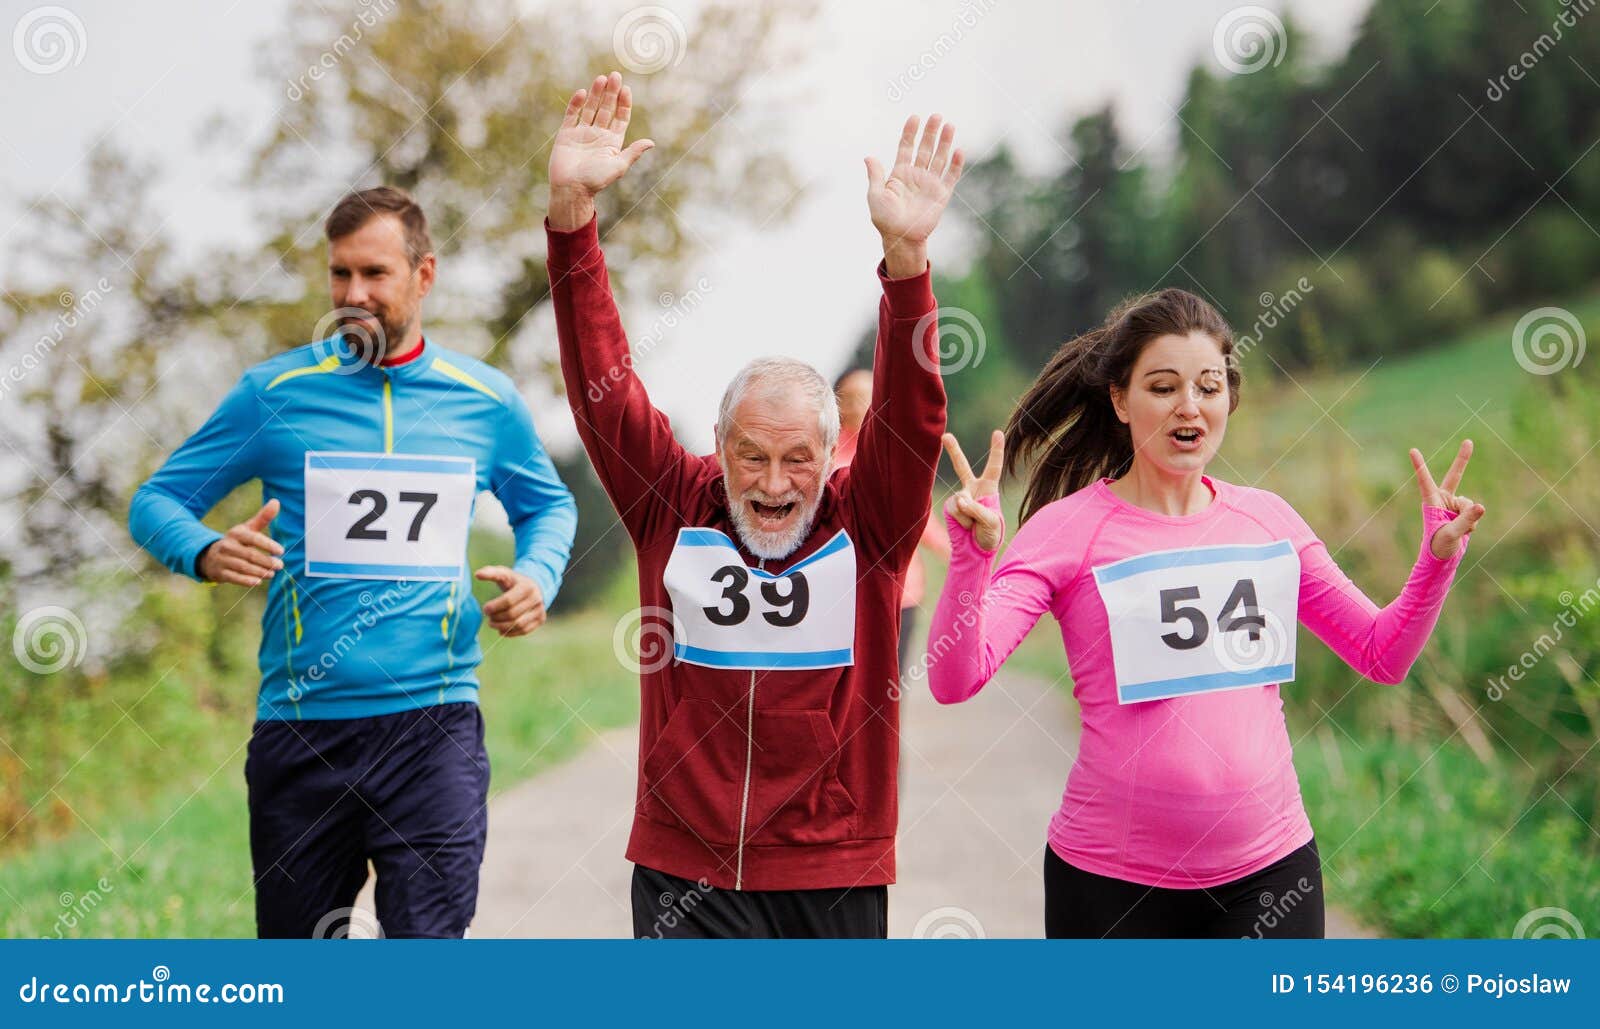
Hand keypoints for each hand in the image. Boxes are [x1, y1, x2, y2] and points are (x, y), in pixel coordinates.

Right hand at [199, 499, 283, 585]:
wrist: (210, 556)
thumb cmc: (237, 541)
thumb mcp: (248, 529)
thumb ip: (263, 518)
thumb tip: (276, 501)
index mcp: (236, 534)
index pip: (253, 538)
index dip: (267, 544)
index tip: (281, 551)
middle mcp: (228, 546)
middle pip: (249, 555)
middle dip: (266, 561)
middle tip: (280, 565)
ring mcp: (222, 560)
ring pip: (243, 567)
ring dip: (259, 571)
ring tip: (272, 574)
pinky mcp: (220, 573)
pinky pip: (234, 578)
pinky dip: (246, 580)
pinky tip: (258, 581)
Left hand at [476, 566, 547, 636]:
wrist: (533, 587)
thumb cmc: (514, 581)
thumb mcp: (504, 574)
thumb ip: (490, 573)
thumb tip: (477, 574)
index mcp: (527, 586)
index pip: (508, 601)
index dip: (494, 607)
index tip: (485, 609)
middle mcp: (536, 598)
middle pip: (512, 614)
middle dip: (497, 617)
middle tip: (489, 617)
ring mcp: (540, 610)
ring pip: (518, 625)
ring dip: (501, 627)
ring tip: (493, 623)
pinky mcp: (541, 619)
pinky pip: (524, 630)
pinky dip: (510, 633)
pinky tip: (501, 629)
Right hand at [548, 71, 654, 229]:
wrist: (571, 190)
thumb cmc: (596, 181)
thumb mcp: (618, 166)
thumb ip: (633, 152)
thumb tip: (651, 142)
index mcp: (612, 142)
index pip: (620, 118)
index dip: (624, 104)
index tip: (626, 89)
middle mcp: (597, 135)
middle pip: (606, 109)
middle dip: (611, 93)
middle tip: (615, 75)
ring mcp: (582, 133)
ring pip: (590, 109)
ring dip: (596, 94)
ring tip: (601, 78)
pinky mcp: (566, 134)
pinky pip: (572, 115)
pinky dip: (576, 104)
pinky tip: (583, 92)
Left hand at [867, 115, 964, 277]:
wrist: (901, 238)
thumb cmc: (885, 219)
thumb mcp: (875, 195)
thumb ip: (875, 175)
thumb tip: (868, 157)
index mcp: (900, 173)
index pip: (906, 147)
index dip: (910, 132)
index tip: (915, 117)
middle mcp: (916, 175)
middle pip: (925, 148)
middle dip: (930, 132)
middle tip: (936, 116)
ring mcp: (930, 184)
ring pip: (939, 158)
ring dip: (945, 142)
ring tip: (949, 125)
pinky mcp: (941, 195)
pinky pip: (950, 177)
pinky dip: (955, 164)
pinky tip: (959, 150)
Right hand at [941, 430, 1004, 551]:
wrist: (975, 550)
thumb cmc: (990, 534)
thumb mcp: (991, 522)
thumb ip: (977, 509)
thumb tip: (959, 500)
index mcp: (988, 488)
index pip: (994, 467)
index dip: (996, 450)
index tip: (997, 432)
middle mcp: (973, 489)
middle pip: (962, 466)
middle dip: (953, 451)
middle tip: (945, 436)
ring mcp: (959, 497)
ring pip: (962, 499)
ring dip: (970, 515)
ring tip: (975, 526)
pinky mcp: (950, 507)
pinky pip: (955, 509)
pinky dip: (962, 520)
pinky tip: (966, 527)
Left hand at [1410, 439, 1485, 559]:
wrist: (1443, 556)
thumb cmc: (1439, 546)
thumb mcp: (1452, 534)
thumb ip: (1466, 520)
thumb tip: (1481, 506)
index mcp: (1431, 502)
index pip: (1425, 481)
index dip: (1420, 465)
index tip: (1412, 450)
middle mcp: (1442, 499)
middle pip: (1455, 476)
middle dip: (1463, 459)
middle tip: (1469, 441)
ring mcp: (1453, 504)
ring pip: (1469, 503)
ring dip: (1468, 518)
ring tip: (1458, 530)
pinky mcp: (1462, 511)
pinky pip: (1475, 512)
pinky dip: (1472, 523)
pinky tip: (1464, 530)